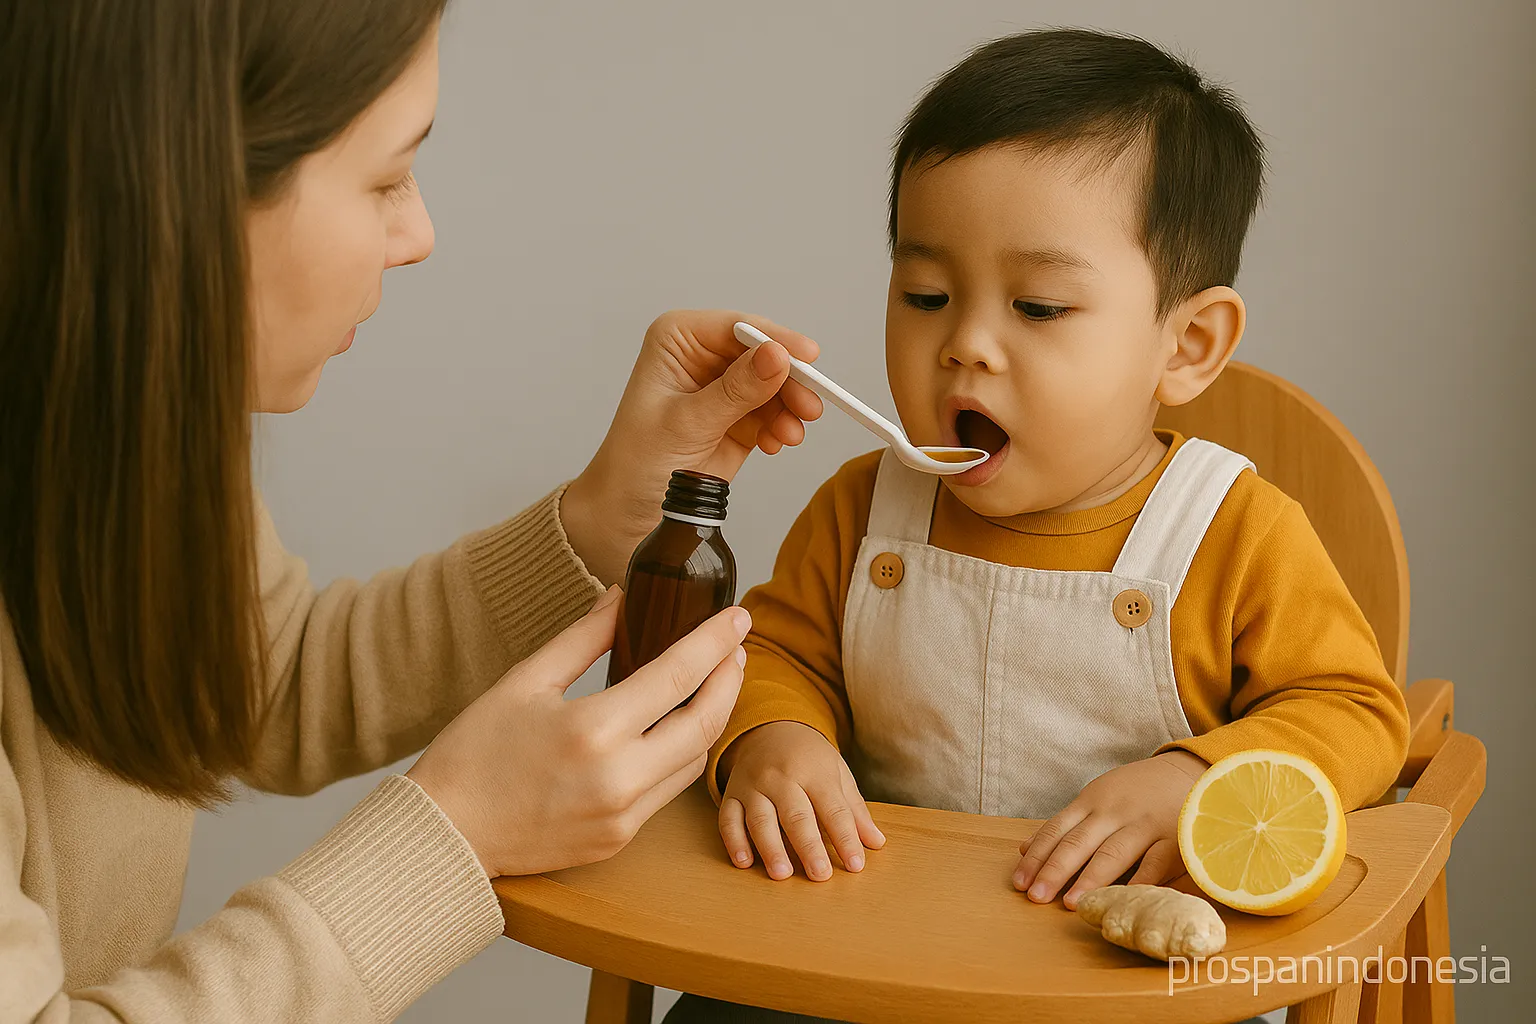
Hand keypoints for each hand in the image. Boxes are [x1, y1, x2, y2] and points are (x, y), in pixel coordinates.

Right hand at [406, 586, 749, 877]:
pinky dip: (682, 754)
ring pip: (695, 759)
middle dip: (729, 680)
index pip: (679, 674)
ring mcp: (623, 814)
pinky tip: (678, 727)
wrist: (446, 833)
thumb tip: (621, 597)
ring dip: (712, 718)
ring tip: (712, 682)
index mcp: (593, 729)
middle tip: (734, 648)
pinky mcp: (620, 838)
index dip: (715, 641)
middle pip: (705, 721)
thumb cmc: (474, 752)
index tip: (738, 616)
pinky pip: (670, 790)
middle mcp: (619, 777)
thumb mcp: (525, 681)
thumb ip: (582, 637)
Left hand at [561, 310, 823, 584]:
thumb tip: (777, 356)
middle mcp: (702, 356)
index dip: (775, 340)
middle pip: (763, 354)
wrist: (629, 511)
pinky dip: (779, 427)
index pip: (737, 328)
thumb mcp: (688, 423)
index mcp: (677, 340)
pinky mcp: (737, 416)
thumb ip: (735, 391)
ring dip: (787, 409)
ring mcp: (722, 387)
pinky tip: (775, 444)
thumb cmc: (637, 461)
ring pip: (773, 384)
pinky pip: (771, 412)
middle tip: (809, 407)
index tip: (808, 357)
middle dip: (788, 381)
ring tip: (789, 436)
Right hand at [717, 721, 884, 881]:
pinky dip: (734, 841)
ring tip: (782, 874)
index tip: (856, 865)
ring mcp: (753, 785)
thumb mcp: (837, 774)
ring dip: (771, 848)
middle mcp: (782, 777)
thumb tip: (877, 843)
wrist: (770, 728)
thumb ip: (855, 810)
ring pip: (761, 818)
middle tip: (820, 875)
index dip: (845, 838)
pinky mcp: (732, 794)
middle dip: (809, 846)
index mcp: (814, 771)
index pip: (833, 809)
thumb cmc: (809, 758)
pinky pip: (729, 818)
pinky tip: (744, 863)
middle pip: (796, 815)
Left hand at [1012, 750, 1208, 909]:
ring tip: (1073, 904)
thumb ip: (1064, 825)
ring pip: (1113, 853)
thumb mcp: (1096, 798)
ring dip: (1091, 879)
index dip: (1037, 857)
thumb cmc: (1135, 792)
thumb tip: (1025, 849)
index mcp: (1092, 802)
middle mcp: (1114, 812)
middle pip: (1079, 843)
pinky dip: (1141, 882)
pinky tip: (1124, 900)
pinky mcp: (1174, 839)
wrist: (1188, 771)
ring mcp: (1144, 825)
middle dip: (1055, 871)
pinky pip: (1155, 863)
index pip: (1056, 830)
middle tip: (1035, 897)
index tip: (1019, 882)